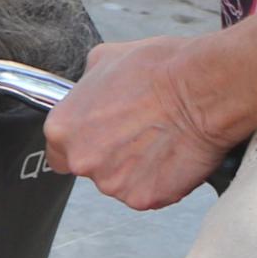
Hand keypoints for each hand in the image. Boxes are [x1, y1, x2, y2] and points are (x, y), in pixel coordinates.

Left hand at [42, 35, 232, 209]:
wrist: (199, 90)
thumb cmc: (156, 71)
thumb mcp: (104, 59)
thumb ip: (87, 85)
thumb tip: (90, 90)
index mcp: (63, 128)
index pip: (57, 150)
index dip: (79, 142)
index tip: (97, 137)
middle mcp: (81, 160)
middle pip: (90, 167)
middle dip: (109, 155)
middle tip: (136, 133)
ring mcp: (112, 183)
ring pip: (120, 182)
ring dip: (136, 169)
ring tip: (158, 139)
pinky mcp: (144, 199)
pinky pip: (149, 194)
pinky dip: (160, 181)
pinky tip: (171, 155)